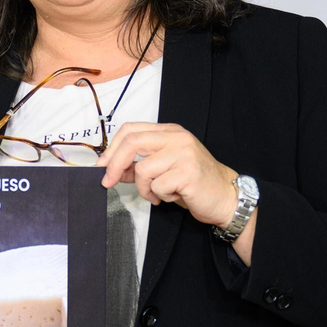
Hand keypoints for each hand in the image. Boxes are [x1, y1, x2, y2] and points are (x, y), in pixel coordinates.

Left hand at [99, 124, 255, 262]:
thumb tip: (110, 169)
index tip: (102, 166)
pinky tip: (174, 196)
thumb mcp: (163, 169)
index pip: (131, 130)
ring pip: (143, 170)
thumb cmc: (193, 183)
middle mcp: (177, 138)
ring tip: (159, 194)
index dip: (112, 148)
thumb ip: (138, 165)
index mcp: (169, 132)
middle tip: (108, 182)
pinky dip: (160, 196)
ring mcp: (184, 153)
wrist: (225, 197)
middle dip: (114, 165)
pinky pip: (157, 186)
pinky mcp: (188, 172)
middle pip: (132, 143)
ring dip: (145, 189)